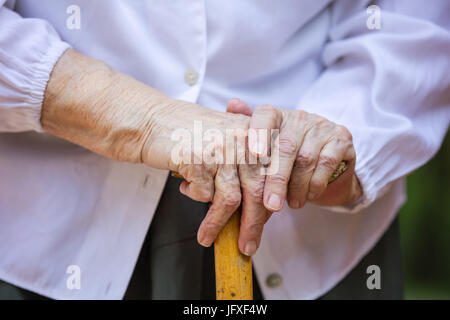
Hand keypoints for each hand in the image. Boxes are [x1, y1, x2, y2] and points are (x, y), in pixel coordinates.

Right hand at [42, 49, 267, 255]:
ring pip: (230, 199)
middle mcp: (241, 138)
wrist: (152, 120)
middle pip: (256, 190)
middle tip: (248, 245)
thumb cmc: (189, 132)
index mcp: (253, 130)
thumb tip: (262, 205)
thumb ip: (246, 161)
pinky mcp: (197, 160)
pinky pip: (203, 194)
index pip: (271, 174)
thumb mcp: (225, 138)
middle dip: (253, 224)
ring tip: (208, 237)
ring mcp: (219, 149)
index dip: (271, 201)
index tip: (268, 221)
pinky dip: (195, 196)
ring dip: (218, 223)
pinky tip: (186, 186)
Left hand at [227, 99, 362, 210]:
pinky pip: (326, 164)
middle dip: (277, 180)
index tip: (255, 154)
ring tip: (290, 204)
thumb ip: (247, 133)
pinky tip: (308, 196)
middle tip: (271, 204)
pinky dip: (314, 185)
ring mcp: (322, 126)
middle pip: (286, 147)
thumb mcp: (265, 151)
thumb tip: (232, 104)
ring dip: (296, 187)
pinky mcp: (341, 139)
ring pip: (306, 159)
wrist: (325, 167)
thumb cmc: (285, 159)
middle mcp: (299, 117)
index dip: (258, 132)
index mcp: (276, 116)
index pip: (265, 115)